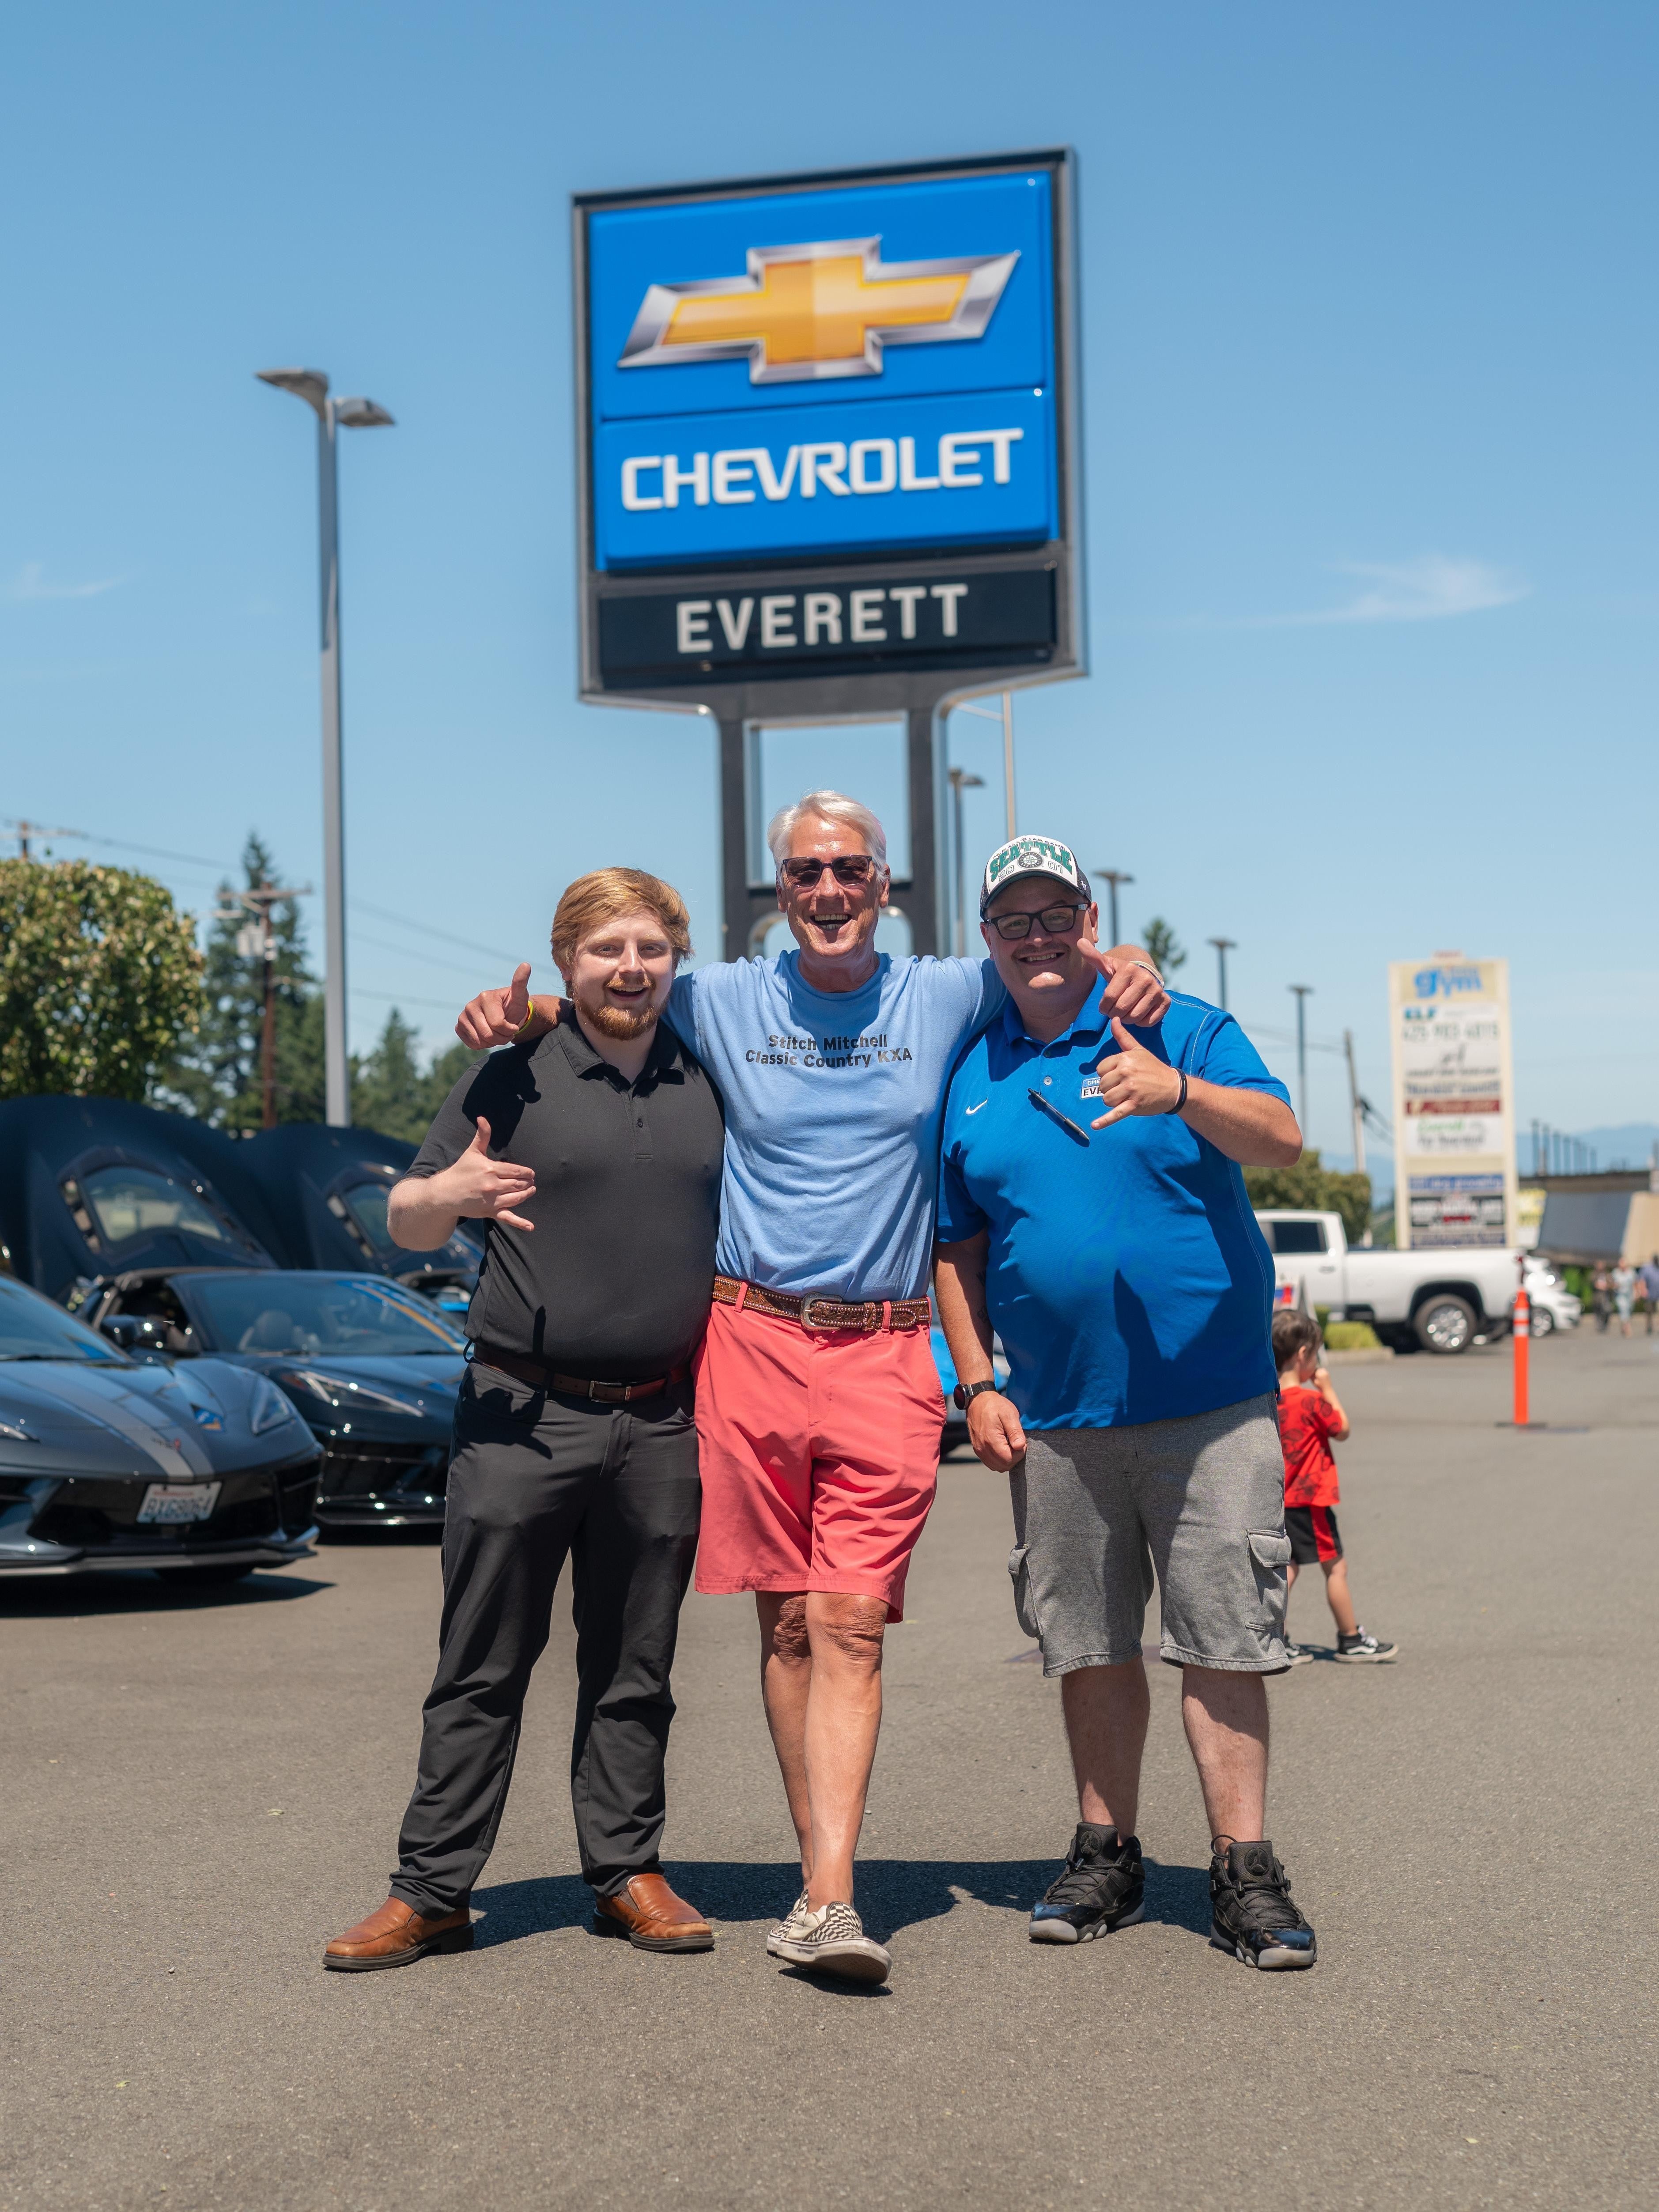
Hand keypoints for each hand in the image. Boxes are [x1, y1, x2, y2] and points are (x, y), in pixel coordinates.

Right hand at [437, 1116, 537, 1230]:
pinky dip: (521, 1223)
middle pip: (519, 1184)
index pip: (517, 1170)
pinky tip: (531, 1226)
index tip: (531, 1173)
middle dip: (527, 1183)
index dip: (527, 1172)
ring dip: (527, 1194)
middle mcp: (492, 1185)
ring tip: (531, 1190)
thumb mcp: (472, 1152)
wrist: (445, 1193)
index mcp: (490, 1169)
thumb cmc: (460, 1171)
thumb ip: (482, 1135)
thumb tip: (482, 1118)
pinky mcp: (489, 1212)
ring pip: (517, 1198)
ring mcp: (492, 1200)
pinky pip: (508, 1218)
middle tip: (531, 1181)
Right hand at [456, 963, 553, 1049]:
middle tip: (506, 1031)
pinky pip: (472, 1044)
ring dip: (493, 1042)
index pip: (498, 1025)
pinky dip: (482, 1044)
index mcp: (485, 997)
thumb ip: (521, 982)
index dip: (509, 1030)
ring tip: (497, 1031)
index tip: (513, 1025)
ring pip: (479, 1041)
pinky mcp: (459, 1026)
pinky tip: (487, 1034)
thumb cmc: (513, 1006)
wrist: (504, 1014)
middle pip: (488, 1035)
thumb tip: (526, 964)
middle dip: (502, 1038)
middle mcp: (470, 1005)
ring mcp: (462, 1016)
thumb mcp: (520, 996)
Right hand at [966, 1390, 1026, 1471]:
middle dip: (1014, 1457)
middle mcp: (982, 1448)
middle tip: (1016, 1442)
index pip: (1009, 1459)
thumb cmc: (994, 1405)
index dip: (1019, 1453)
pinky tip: (1003, 1446)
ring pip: (997, 1467)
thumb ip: (1015, 1431)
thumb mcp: (1009, 1414)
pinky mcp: (977, 1449)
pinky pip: (990, 1463)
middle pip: (1003, 1466)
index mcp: (990, 1440)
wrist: (977, 1400)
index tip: (1021, 1441)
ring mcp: (978, 1450)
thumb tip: (1020, 1446)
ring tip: (1009, 1443)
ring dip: (1006, 1459)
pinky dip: (999, 1459)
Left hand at [1080, 942, 1169, 1027]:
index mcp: (1129, 969)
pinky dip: (1140, 1022)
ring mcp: (1157, 990)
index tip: (1104, 1005)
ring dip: (1126, 1019)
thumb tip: (1080, 941)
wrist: (1143, 976)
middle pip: (1121, 1009)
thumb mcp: (1107, 965)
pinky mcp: (1166, 1001)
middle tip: (1114, 1009)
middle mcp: (1146, 979)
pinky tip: (1137, 1013)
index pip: (1109, 998)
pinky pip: (1148, 1022)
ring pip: (1135, 1017)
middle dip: (1113, 1013)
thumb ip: (1093, 957)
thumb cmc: (1120, 974)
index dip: (1103, 1006)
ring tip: (1124, 1011)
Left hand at [1089, 1016, 1182, 1128]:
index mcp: (1125, 1059)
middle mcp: (1126, 1073)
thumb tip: (1113, 1019)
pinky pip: (1115, 1114)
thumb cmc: (1154, 1068)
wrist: (1174, 1087)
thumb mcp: (1139, 1050)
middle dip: (1111, 1088)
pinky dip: (1104, 1121)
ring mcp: (1130, 1090)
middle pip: (1102, 1085)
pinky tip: (1095, 1125)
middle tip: (1126, 1087)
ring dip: (1114, 1101)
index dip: (1108, 1074)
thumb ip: (1123, 1037)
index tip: (1120, 1075)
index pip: (1100, 1069)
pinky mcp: (1134, 1106)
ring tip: (1127, 1096)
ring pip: (1106, 1099)